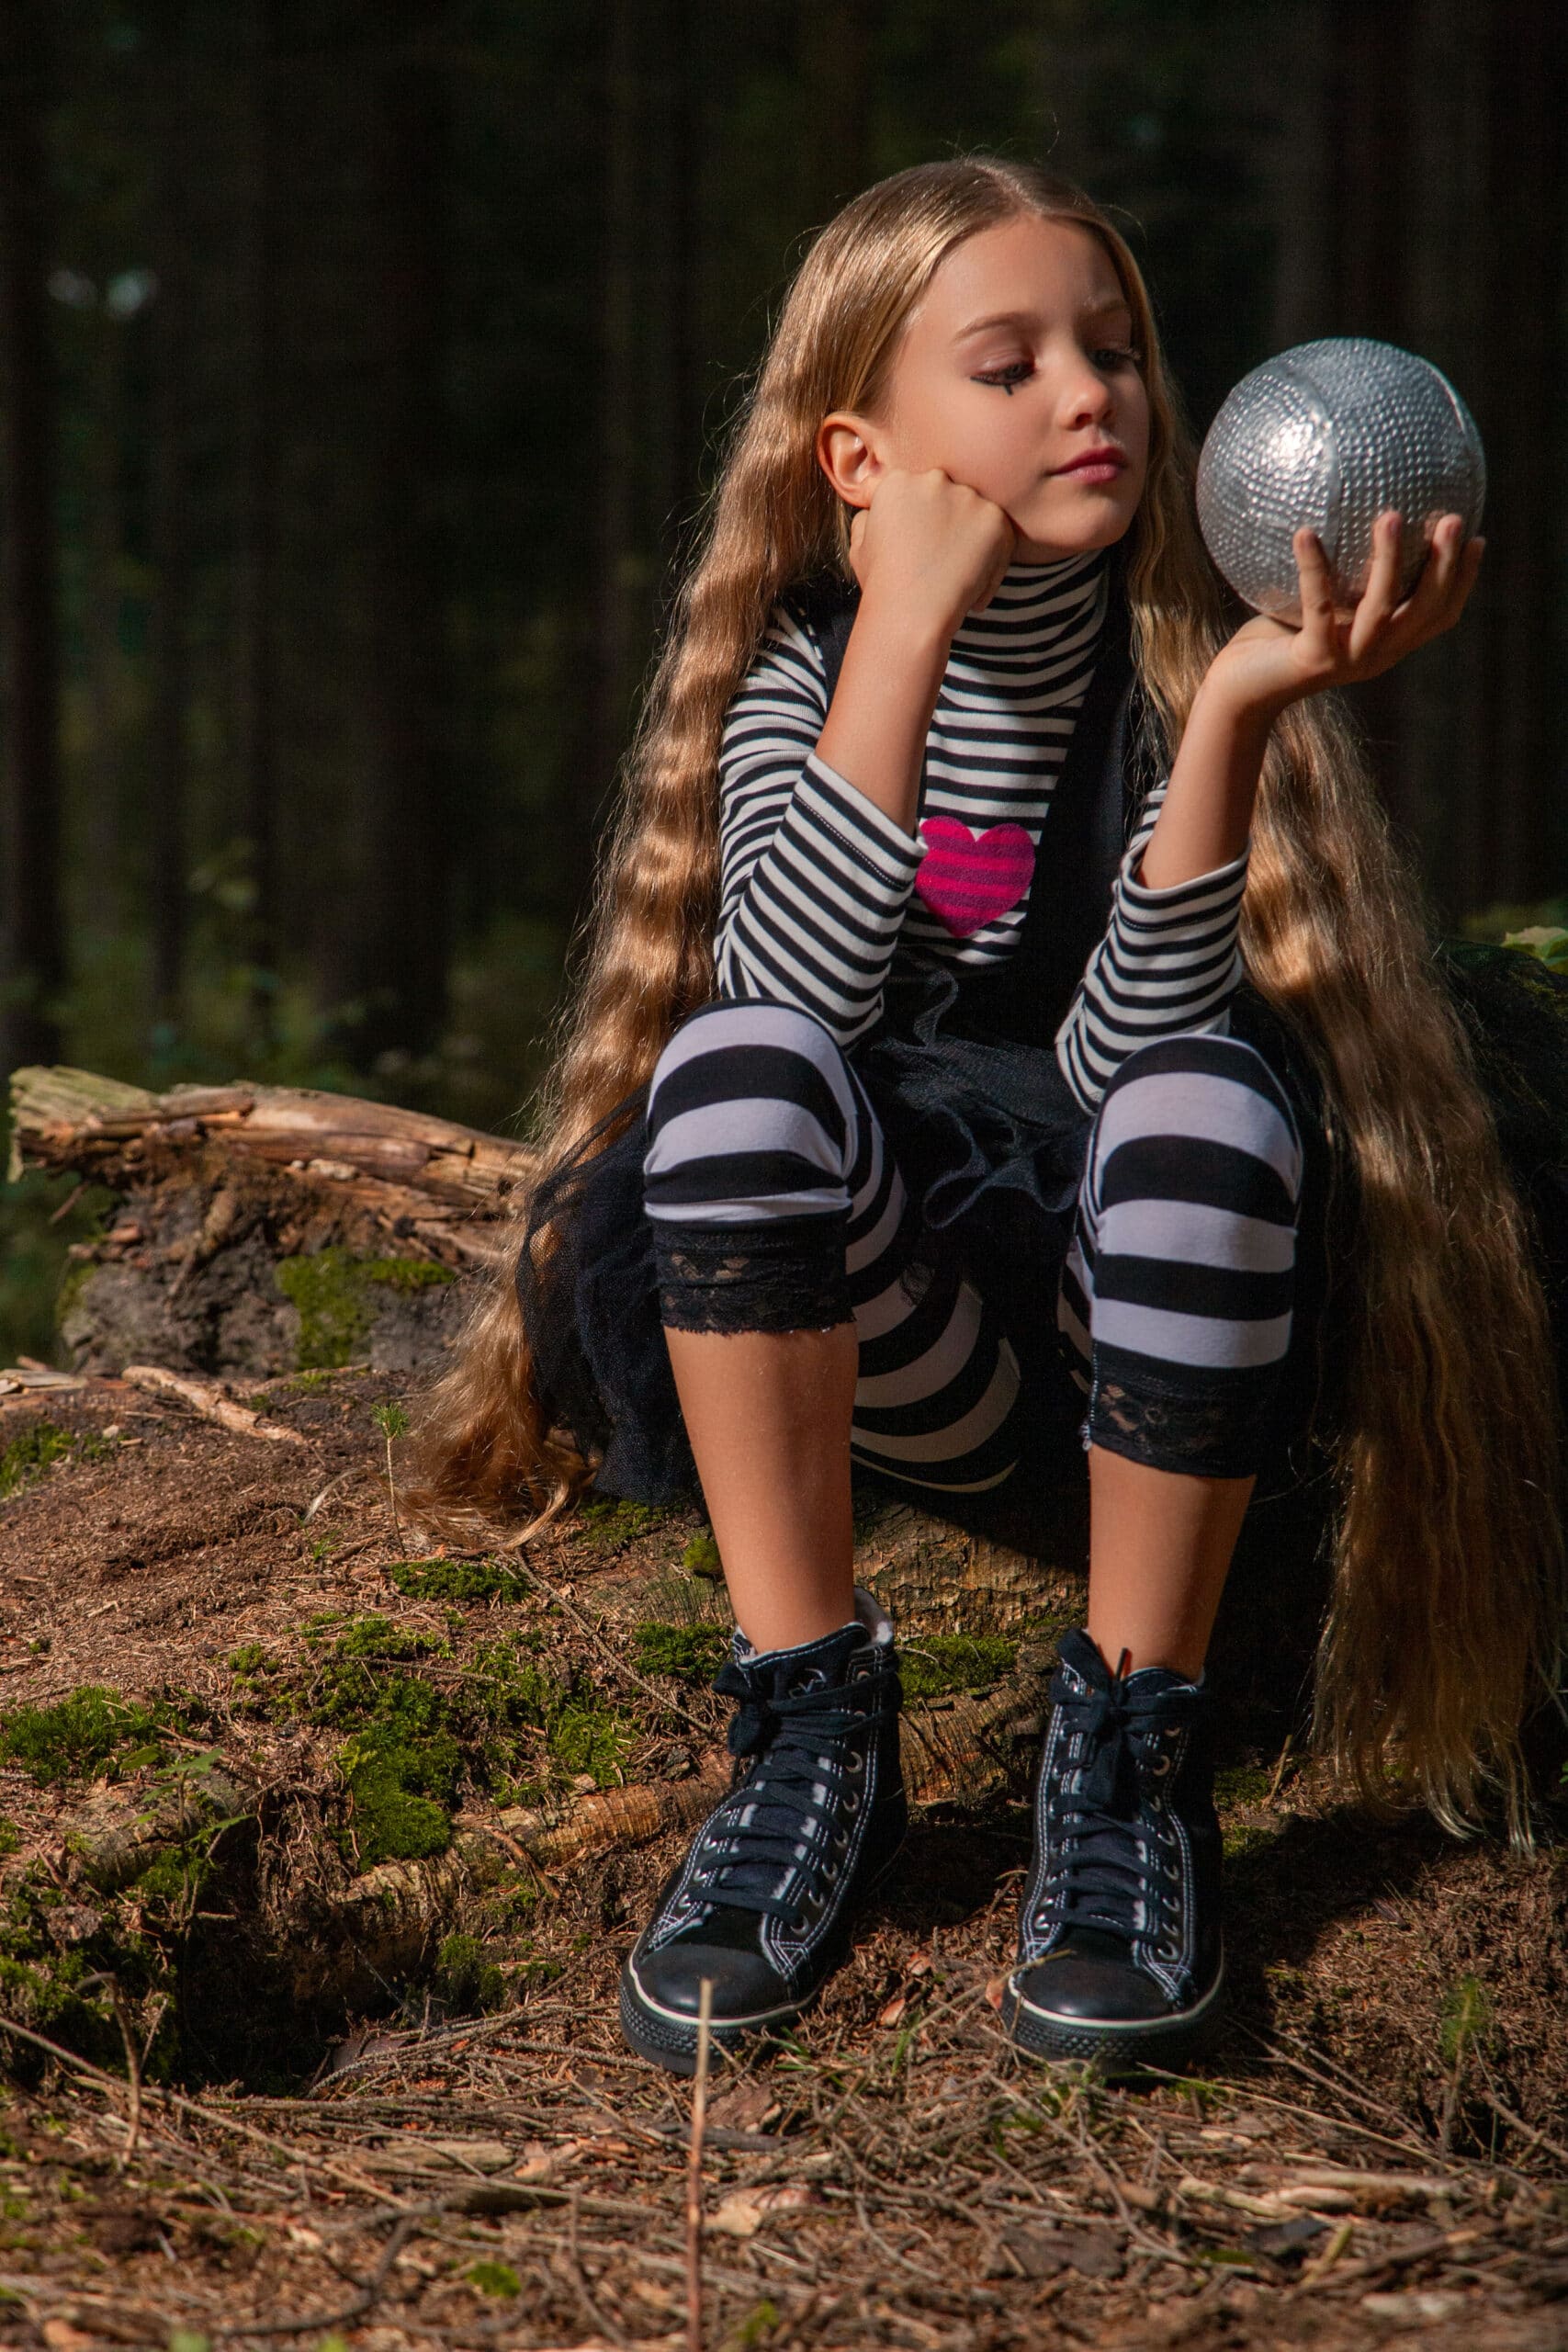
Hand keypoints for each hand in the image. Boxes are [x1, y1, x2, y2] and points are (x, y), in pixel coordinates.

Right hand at [847, 466, 1015, 640]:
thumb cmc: (882, 586)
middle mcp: (933, 479)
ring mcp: (966, 497)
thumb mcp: (859, 547)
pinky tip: (973, 594)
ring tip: (957, 581)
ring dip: (971, 543)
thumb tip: (876, 510)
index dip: (917, 522)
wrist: (911, 613)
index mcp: (897, 482)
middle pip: (947, 498)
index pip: (913, 492)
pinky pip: (1001, 538)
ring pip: (975, 516)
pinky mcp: (994, 518)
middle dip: (946, 526)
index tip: (918, 547)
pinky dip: (994, 565)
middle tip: (941, 563)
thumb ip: (870, 519)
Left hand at [1204, 509, 1485, 719]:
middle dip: (1445, 564)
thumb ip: (1340, 576)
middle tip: (1454, 519)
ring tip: (1390, 515)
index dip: (1463, 580)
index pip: (1439, 615)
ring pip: (1380, 607)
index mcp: (1386, 646)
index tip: (1478, 538)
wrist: (1238, 694)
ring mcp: (1346, 660)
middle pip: (1425, 610)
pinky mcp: (1311, 659)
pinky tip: (1305, 531)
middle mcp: (1376, 656)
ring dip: (1390, 560)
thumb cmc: (1272, 644)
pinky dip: (1313, 566)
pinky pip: (1316, 604)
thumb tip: (1346, 514)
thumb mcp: (1314, 608)